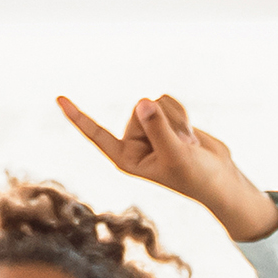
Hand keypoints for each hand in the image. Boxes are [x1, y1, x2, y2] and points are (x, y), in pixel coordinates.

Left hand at [56, 92, 277, 241]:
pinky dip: (183, 114)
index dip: (78, 116)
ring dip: (176, 119)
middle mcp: (134, 142)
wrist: (220, 179)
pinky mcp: (165, 120)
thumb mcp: (176, 155)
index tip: (58, 98)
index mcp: (126, 157)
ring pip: (155, 102)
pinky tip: (191, 135)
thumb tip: (143, 101)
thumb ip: (159, 128)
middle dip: (164, 122)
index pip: (97, 134)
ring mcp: (150, 130)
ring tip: (187, 144)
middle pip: (138, 109)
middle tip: (180, 147)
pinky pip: (168, 101)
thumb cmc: (196, 177)